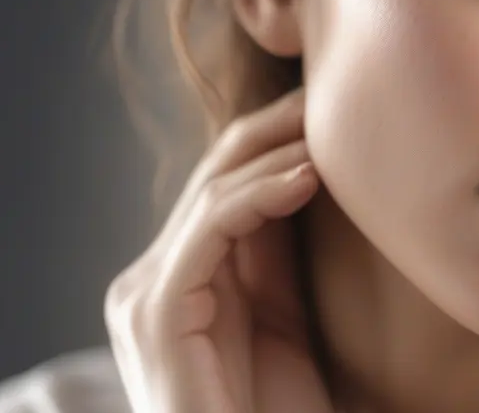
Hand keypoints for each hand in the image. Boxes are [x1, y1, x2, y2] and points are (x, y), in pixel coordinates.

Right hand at [104, 88, 331, 412]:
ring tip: (328, 129)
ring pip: (212, 191)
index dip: (275, 140)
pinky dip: (260, 193)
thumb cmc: (275, 408)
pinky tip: (309, 176)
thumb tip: (309, 179)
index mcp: (179, 276)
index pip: (224, 184)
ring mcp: (145, 294)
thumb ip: (276, 254)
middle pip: (214, 175)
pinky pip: (211, 228)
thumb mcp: (282, 314)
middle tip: (331, 97)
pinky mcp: (156, 312)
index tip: (332, 111)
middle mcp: (152, 277)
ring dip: (275, 151)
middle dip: (274, 129)